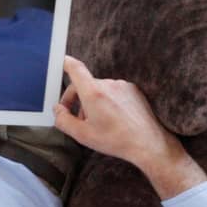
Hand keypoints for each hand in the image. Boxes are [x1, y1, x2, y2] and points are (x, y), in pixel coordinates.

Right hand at [52, 56, 185, 171]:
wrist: (149, 144)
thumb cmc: (116, 140)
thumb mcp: (82, 135)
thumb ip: (63, 120)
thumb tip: (57, 110)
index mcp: (93, 93)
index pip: (75, 68)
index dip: (65, 63)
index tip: (60, 62)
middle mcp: (108, 84)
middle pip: (84, 84)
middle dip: (76, 99)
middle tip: (76, 118)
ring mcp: (122, 86)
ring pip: (99, 89)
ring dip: (93, 102)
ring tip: (97, 122)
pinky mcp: (134, 90)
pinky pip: (113, 92)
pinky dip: (108, 101)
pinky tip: (113, 119)